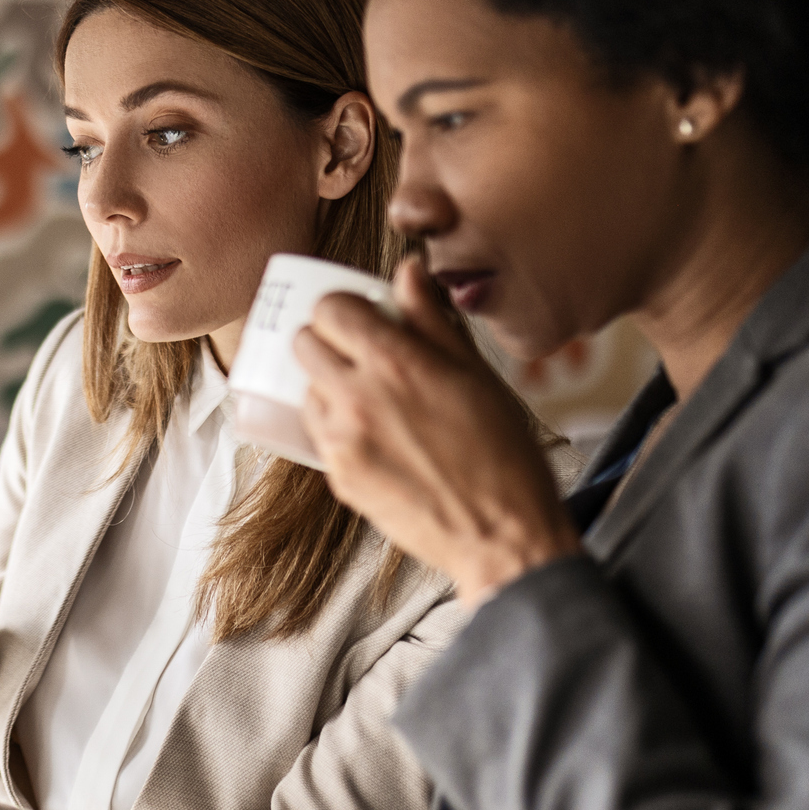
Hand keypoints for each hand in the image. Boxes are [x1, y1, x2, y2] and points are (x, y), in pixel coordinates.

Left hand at [293, 255, 576, 605]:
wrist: (501, 538)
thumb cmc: (504, 456)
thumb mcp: (478, 375)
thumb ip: (433, 319)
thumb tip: (409, 271)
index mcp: (397, 365)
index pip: (331, 308)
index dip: (344, 306)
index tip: (360, 315)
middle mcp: (358, 399)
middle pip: (304, 343)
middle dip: (327, 339)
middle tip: (358, 351)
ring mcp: (343, 442)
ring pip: (306, 389)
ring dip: (327, 384)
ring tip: (368, 397)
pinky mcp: (338, 478)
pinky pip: (318, 434)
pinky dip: (334, 425)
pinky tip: (371, 433)